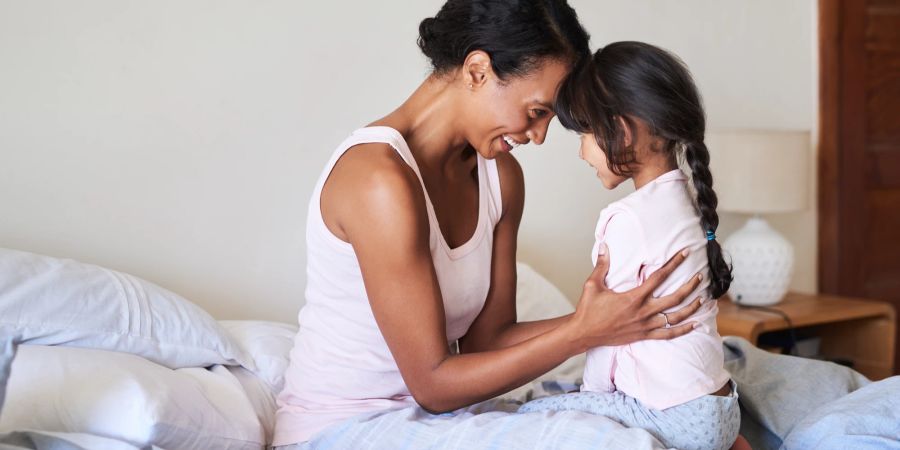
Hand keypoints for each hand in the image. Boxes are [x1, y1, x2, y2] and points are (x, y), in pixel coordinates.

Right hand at [569, 244, 702, 350]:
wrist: (584, 333)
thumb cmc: (588, 310)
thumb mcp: (593, 284)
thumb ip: (602, 265)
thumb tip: (604, 245)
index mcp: (633, 297)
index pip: (659, 277)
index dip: (674, 263)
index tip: (684, 253)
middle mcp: (643, 311)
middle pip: (675, 298)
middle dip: (690, 286)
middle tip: (700, 277)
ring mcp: (645, 325)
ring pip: (676, 317)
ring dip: (692, 308)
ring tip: (703, 299)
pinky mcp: (644, 336)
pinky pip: (669, 334)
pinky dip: (684, 330)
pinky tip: (695, 325)